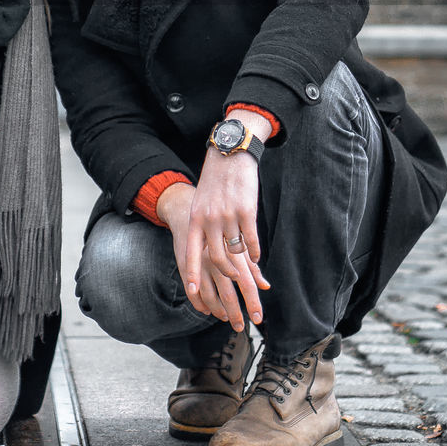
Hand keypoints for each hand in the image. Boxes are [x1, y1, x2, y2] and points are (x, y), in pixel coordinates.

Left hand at [184, 151, 268, 327]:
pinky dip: (254, 253)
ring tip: (246, 268)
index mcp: (195, 218)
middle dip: (226, 275)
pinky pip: (251, 240)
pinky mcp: (247, 211)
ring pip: (235, 251)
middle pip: (216, 259)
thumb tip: (204, 249)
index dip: (193, 274)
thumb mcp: (202, 202)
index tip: (194, 292)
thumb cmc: (215, 180)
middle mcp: (209, 219)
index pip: (190, 252)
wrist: (230, 154)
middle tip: (234, 281)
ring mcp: (228, 216)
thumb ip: (202, 225)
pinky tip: (256, 256)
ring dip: (242, 264)